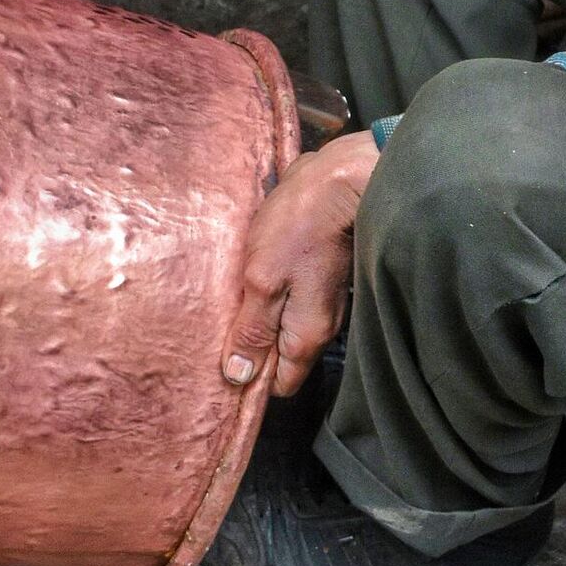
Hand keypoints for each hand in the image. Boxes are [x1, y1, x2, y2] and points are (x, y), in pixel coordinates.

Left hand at [223, 131, 379, 398]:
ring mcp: (328, 303)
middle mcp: (323, 329)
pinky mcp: (326, 278)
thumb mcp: (262, 279)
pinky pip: (296, 302)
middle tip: (224, 324)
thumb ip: (252, 330)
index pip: (279, 385)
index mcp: (306, 336)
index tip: (224, 361)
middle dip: (256, 348)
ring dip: (265, 319)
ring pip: (289, 328)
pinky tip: (259, 276)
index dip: (252, 378)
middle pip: (284, 357)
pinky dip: (277, 297)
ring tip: (237, 298)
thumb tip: (238, 376)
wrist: (341, 180)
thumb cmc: (298, 228)